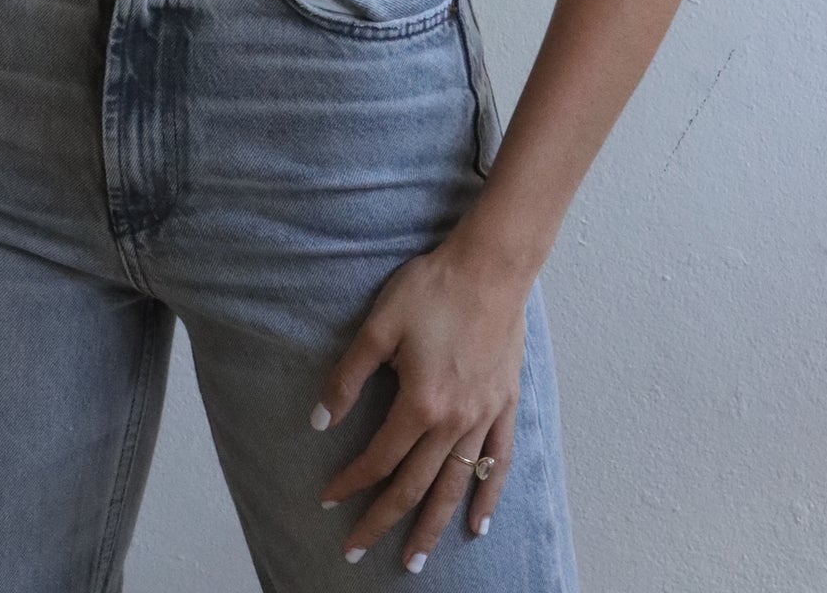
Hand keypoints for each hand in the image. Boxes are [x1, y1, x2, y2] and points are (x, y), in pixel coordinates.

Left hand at [312, 240, 530, 573]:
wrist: (490, 266)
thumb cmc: (432, 289)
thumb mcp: (378, 326)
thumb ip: (348, 377)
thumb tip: (321, 420)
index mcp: (419, 404)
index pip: (378, 459)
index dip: (350, 483)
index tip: (328, 501)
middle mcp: (453, 421)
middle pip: (414, 485)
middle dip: (382, 521)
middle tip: (356, 552)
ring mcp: (483, 415)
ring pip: (455, 485)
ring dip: (432, 526)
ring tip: (414, 560)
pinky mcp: (505, 403)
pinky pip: (498, 462)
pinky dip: (488, 496)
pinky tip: (478, 524)